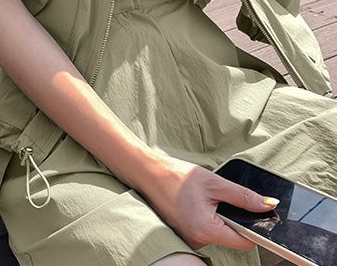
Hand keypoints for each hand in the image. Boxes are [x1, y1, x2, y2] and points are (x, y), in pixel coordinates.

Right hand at [140, 156, 277, 250]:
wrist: (146, 172)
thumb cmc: (175, 175)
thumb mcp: (213, 182)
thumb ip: (242, 196)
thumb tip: (267, 205)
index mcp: (206, 230)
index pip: (244, 241)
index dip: (253, 227)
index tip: (255, 213)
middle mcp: (197, 241)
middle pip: (230, 236)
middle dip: (232, 218)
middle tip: (219, 197)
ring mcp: (189, 240)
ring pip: (218, 232)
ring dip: (218, 216)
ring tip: (203, 198)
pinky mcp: (184, 234)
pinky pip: (205, 229)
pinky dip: (206, 216)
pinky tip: (195, 202)